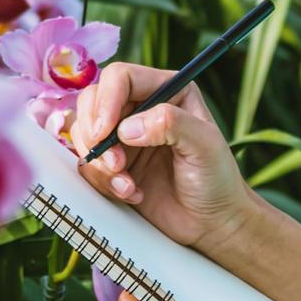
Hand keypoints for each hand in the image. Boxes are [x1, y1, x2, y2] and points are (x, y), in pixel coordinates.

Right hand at [67, 60, 258, 254]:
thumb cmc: (217, 180)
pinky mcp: (114, 164)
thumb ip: (171, 124)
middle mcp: (141, 109)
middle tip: (115, 162)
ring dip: (100, 161)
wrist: (211, 222)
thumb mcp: (205, 145)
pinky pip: (88, 164)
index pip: (121, 77)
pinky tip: (131, 193)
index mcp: (167, 91)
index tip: (105, 131)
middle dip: (95, 132)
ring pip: (84, 132)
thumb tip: (128, 127)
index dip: (106, 100)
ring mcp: (124, 137)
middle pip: (92, 99)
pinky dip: (103, 181)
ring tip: (127, 183)